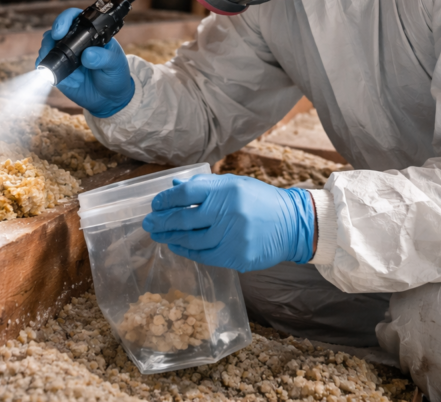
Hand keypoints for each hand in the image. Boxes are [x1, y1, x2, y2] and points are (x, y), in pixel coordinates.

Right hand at [35, 8, 134, 117]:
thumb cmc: (115, 75)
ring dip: (50, 56)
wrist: (110, 98)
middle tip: (55, 48)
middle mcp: (74, 42)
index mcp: (90, 33)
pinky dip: (48, 70)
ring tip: (69, 72)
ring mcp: (64, 56)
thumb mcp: (115, 64)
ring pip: (47, 47)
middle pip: (55, 31)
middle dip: (51, 38)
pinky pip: (45, 67)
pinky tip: (65, 79)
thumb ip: (104, 58)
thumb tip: (88, 55)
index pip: (74, 18)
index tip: (60, 32)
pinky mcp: (58, 71)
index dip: (64, 20)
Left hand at [142, 173, 315, 272]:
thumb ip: (204, 187)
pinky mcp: (237, 256)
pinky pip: (204, 255)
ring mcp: (233, 236)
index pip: (187, 193)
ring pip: (192, 240)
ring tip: (159, 235)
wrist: (292, 224)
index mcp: (227, 189)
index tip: (155, 204)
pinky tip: (177, 246)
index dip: (166, 199)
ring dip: (171, 238)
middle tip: (148, 223)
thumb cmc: (260, 201)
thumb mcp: (235, 185)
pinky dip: (187, 251)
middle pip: (184, 218)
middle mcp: (229, 212)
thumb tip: (174, 187)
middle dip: (161, 221)